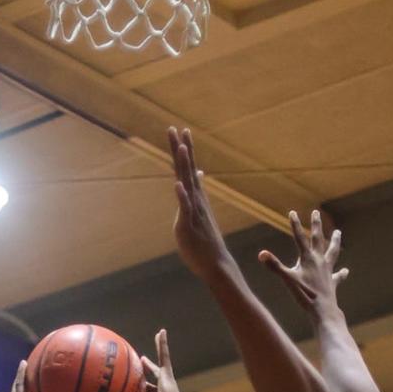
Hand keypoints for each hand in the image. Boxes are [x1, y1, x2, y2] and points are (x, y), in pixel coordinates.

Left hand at [133, 328, 187, 391]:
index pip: (150, 388)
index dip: (145, 384)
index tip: (140, 379)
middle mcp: (164, 385)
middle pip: (156, 372)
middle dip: (149, 366)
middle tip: (143, 359)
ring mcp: (167, 378)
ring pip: (163, 358)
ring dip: (161, 346)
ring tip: (159, 334)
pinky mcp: (168, 374)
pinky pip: (165, 355)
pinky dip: (163, 344)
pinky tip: (161, 332)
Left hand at [169, 125, 231, 281]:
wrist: (215, 263)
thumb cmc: (204, 241)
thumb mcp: (198, 212)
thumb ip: (195, 192)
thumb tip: (197, 174)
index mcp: (196, 197)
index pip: (188, 168)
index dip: (184, 150)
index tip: (181, 130)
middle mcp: (196, 200)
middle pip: (187, 170)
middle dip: (182, 149)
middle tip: (177, 128)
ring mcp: (194, 211)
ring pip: (188, 184)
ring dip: (184, 166)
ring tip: (181, 147)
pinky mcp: (189, 225)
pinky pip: (186, 208)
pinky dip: (182, 196)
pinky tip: (177, 184)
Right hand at [258, 208, 347, 323]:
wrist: (323, 310)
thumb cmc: (305, 295)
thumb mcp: (287, 280)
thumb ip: (275, 266)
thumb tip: (261, 254)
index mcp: (308, 258)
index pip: (300, 238)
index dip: (295, 225)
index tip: (292, 212)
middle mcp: (320, 261)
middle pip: (318, 239)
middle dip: (316, 226)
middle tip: (316, 213)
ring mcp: (328, 271)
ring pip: (332, 252)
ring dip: (334, 241)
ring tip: (338, 232)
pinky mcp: (332, 283)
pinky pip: (338, 276)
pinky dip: (341, 273)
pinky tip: (345, 271)